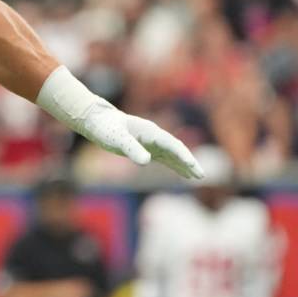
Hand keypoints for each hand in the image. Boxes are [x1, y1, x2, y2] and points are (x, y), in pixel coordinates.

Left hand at [81, 100, 202, 179]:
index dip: (183, 156)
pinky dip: (174, 165)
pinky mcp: (145, 147)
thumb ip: (131, 149)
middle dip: (189, 162)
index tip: (193, 166)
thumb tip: (147, 162)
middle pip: (177, 149)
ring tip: (196, 177)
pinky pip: (164, 157)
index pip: (172, 144)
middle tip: (201, 175)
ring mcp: (150, 141)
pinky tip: (181, 173)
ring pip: (172, 154)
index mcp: (150, 131)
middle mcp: (154, 135)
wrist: (96, 119)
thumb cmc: (105, 128)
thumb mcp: (117, 139)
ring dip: (184, 164)